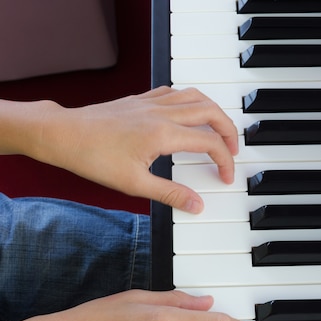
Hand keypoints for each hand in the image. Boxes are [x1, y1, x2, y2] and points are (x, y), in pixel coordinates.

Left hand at [33, 86, 237, 211]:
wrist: (64, 134)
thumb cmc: (93, 157)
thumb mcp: (134, 184)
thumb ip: (170, 194)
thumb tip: (196, 205)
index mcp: (163, 133)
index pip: (209, 143)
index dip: (224, 161)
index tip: (225, 177)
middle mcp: (161, 112)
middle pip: (211, 112)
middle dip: (229, 131)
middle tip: (234, 150)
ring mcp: (151, 102)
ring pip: (196, 96)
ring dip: (214, 112)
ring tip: (219, 130)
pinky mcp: (141, 99)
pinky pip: (176, 92)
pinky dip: (192, 101)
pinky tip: (189, 113)